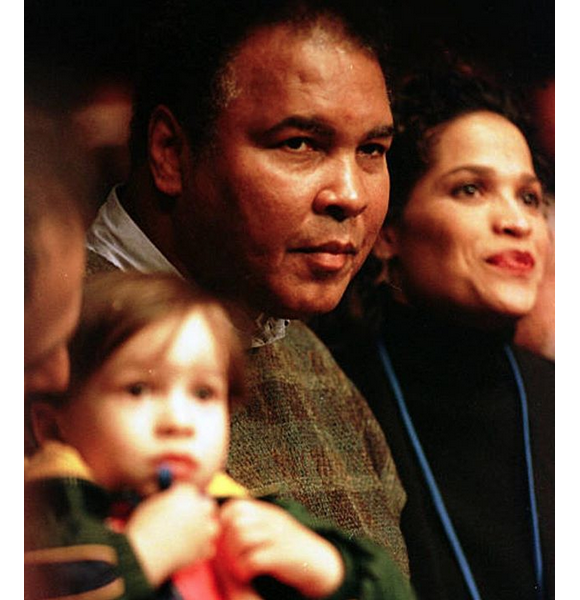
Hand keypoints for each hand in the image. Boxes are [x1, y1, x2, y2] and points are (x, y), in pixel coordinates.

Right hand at [126, 484, 219, 586]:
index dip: (187, 498)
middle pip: (209, 505)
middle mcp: (199, 508)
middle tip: (193, 517)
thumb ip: (168, 499)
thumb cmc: (142, 528)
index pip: (192, 491)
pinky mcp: (204, 548)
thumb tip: (171, 501)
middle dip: (202, 510)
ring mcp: (204, 529)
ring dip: (205, 530)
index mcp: (186, 494)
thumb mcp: (152, 504)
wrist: (144, 552)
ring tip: (193, 536)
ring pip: (213, 527)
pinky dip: (201, 550)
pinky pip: (209, 548)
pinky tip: (191, 551)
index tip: (183, 504)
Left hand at [218, 500, 344, 598]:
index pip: (234, 507)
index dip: (223, 524)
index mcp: (266, 510)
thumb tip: (216, 524)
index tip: (224, 542)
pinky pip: (254, 559)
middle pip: (235, 522)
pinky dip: (245, 570)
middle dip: (226, 543)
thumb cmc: (286, 546)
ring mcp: (278, 535)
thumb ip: (248, 522)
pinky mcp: (283, 555)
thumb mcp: (269, 527)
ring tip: (238, 568)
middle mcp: (272, 519)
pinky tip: (248, 575)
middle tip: (229, 559)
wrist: (318, 561)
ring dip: (234, 557)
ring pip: (241, 538)